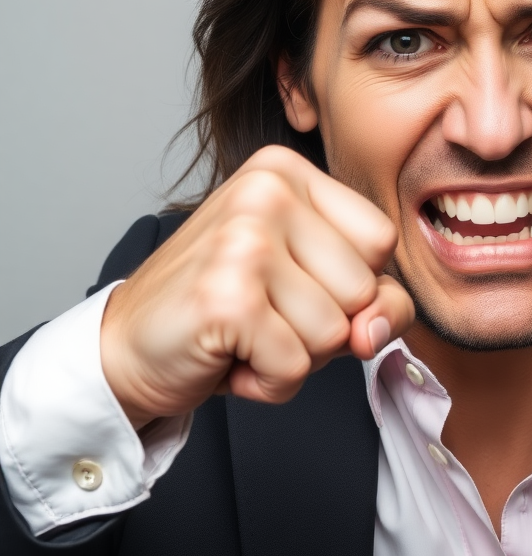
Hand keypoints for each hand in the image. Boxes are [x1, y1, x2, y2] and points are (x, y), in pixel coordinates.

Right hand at [100, 145, 414, 428]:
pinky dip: (269, 382)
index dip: (353, 284)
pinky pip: (296, 367)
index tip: (295, 283)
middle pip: (364, 288)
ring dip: (296, 356)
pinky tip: (230, 356)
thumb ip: (375, 301)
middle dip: (325, 326)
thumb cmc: (229, 311)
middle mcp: (267, 190)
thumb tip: (374, 332)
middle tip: (263, 314)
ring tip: (246, 333)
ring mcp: (245, 240)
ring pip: (336, 332)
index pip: (381, 240)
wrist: (126, 346)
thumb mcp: (316, 288)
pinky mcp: (227, 297)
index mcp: (288, 172)